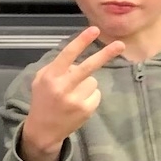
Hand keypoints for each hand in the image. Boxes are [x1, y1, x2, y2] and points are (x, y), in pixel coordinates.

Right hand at [20, 27, 124, 160]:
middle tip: (121, 44)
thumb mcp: (40, 81)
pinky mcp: (85, 110)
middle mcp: (62, 87)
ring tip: (73, 95)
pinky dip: (90, 96)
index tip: (94, 30)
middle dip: (105, 54)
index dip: (81, 41)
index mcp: (50, 77)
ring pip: (93, 81)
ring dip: (87, 85)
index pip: (67, 55)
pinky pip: (96, 94)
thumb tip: (77, 61)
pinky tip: (78, 104)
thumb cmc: (43, 100)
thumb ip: (56, 68)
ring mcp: (75, 100)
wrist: (43, 131)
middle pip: (88, 67)